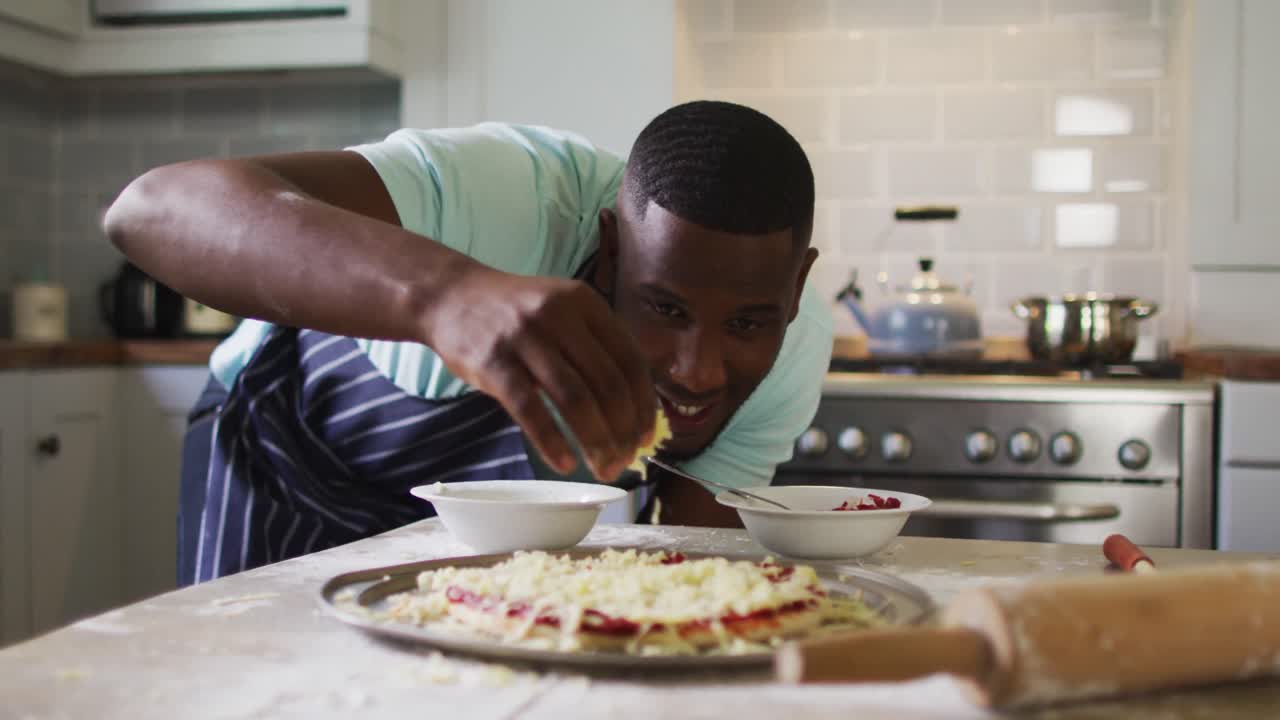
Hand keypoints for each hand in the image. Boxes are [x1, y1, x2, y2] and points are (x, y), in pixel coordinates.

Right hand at [424, 265, 655, 480]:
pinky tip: (564, 463)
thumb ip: (595, 346)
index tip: (647, 438)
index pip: (630, 360)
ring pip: (574, 399)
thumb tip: (634, 408)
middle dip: (623, 431)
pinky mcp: (493, 362)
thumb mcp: (563, 311)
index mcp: (586, 303)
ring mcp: (525, 337)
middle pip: (607, 383)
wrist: (451, 296)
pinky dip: (551, 441)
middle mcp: (559, 315)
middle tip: (625, 462)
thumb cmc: (515, 314)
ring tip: (603, 469)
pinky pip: (530, 409)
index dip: (644, 405)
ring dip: (594, 441)